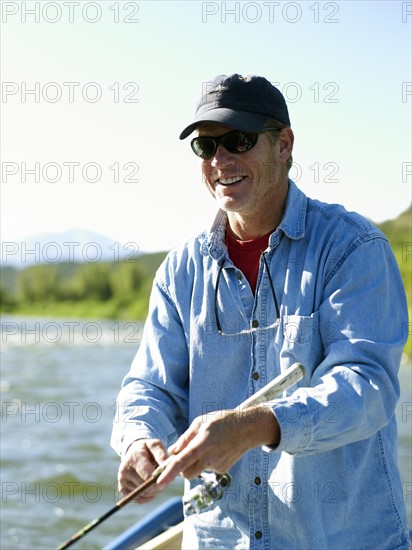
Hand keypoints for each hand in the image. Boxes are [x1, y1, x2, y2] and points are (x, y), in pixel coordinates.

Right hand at [117, 439, 168, 502]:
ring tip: (158, 482)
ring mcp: (122, 480)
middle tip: (166, 481)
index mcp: (135, 458)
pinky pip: (138, 500)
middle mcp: (125, 470)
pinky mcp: (122, 489)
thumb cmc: (147, 449)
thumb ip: (162, 456)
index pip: (148, 476)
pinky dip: (148, 497)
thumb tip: (170, 469)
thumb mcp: (155, 445)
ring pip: (143, 495)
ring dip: (154, 492)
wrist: (133, 451)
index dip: (160, 481)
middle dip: (158, 487)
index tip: (170, 479)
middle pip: (145, 488)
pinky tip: (152, 488)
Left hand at [156, 406, 278, 489]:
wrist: (248, 428)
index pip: (181, 462)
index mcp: (202, 444)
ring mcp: (217, 466)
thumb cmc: (222, 420)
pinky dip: (207, 462)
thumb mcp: (200, 422)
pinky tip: (216, 449)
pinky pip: (208, 469)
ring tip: (205, 446)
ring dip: (194, 464)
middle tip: (184, 453)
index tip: (158, 483)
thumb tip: (173, 451)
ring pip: (198, 472)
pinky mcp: (223, 470)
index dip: (168, 473)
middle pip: (187, 474)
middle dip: (181, 469)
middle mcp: (209, 458)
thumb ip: (185, 438)